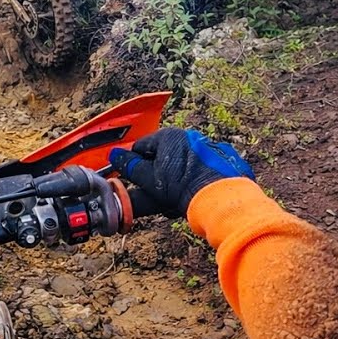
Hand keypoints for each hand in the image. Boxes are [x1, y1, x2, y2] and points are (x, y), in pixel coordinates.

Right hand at [108, 128, 254, 215]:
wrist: (219, 198)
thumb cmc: (181, 187)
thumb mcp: (150, 179)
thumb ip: (130, 167)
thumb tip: (115, 156)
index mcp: (168, 137)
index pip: (141, 146)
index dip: (133, 164)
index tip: (132, 179)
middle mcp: (188, 137)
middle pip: (162, 157)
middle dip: (156, 177)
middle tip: (156, 195)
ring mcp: (206, 148)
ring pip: (180, 165)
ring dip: (174, 182)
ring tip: (174, 201)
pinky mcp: (221, 160)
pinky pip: (199, 169)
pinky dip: (194, 181)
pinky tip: (192, 195)